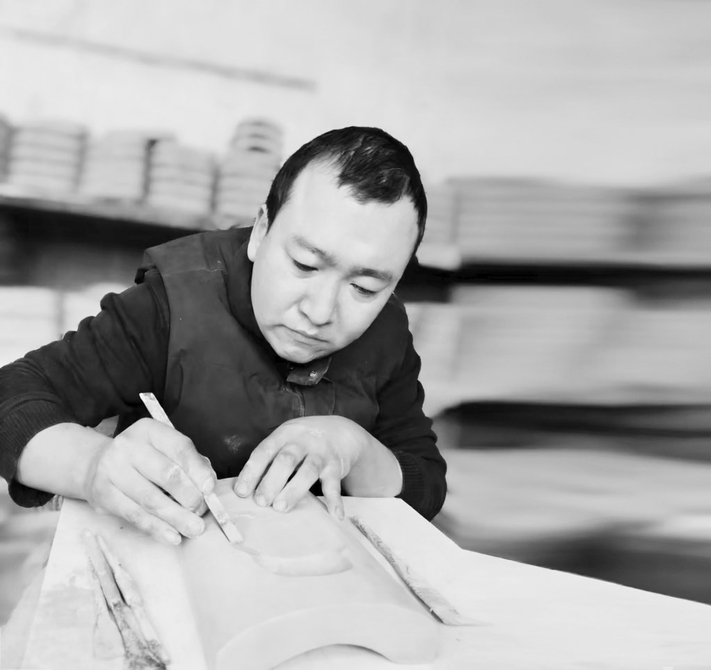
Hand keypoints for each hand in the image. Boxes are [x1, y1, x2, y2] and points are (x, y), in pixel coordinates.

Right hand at [83, 418, 216, 544]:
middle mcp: (128, 446)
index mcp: (149, 430)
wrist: (96, 465)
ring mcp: (112, 469)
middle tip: (202, 511)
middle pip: (166, 474)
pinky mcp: (102, 494)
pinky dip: (157, 528)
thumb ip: (190, 463)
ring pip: (151, 499)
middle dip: (189, 496)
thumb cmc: (143, 459)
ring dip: (176, 517)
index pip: (179, 447)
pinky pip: (134, 515)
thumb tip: (208, 486)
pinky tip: (172, 536)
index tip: (210, 489)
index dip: (198, 470)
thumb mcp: (165, 451)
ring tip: (194, 528)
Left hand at [233, 416, 371, 519]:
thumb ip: (270, 460)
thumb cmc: (303, 442)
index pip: (264, 451)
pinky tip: (334, 514)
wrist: (340, 431)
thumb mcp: (285, 441)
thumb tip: (246, 490)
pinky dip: (335, 499)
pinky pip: (334, 483)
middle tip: (261, 502)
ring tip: (281, 508)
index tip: (241, 492)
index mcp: (284, 434)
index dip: (252, 471)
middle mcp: (302, 441)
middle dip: (271, 481)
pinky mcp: (336, 465)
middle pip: (286, 460)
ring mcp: (321, 452)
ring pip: (308, 470)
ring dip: (294, 490)